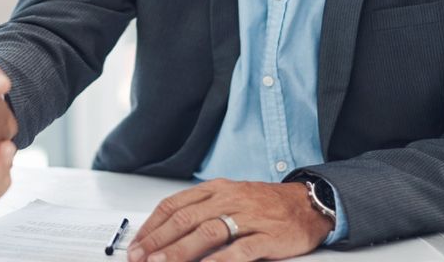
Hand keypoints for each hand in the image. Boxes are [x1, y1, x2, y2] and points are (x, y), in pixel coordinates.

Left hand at [128, 179, 332, 261]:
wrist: (307, 204)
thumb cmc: (264, 204)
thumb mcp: (229, 198)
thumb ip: (200, 211)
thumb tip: (165, 234)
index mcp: (215, 189)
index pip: (174, 205)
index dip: (151, 227)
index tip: (135, 245)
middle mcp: (228, 199)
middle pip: (185, 219)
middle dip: (158, 241)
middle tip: (139, 258)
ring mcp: (248, 216)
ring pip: (207, 232)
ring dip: (180, 250)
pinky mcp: (268, 235)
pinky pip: (240, 249)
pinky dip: (220, 261)